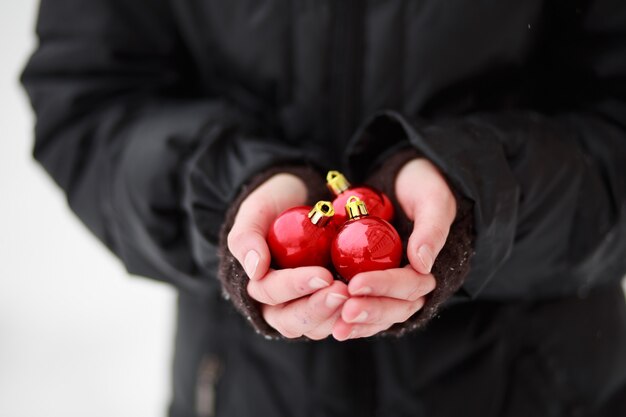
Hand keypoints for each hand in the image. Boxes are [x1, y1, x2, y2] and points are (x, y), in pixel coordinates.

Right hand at [227, 173, 348, 338]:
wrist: (303, 198)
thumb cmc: (275, 202)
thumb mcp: (256, 210)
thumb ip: (247, 237)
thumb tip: (255, 271)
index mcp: (257, 282)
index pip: (270, 293)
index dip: (295, 287)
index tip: (323, 275)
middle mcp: (277, 303)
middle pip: (291, 321)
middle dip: (318, 309)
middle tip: (343, 292)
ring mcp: (304, 306)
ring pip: (316, 327)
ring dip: (336, 316)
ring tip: (357, 298)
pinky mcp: (328, 305)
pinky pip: (338, 320)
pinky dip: (352, 315)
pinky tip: (368, 301)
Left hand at [332, 158, 456, 339]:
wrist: (403, 180)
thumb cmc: (421, 185)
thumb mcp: (431, 199)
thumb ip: (431, 229)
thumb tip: (423, 264)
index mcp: (428, 266)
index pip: (411, 285)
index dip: (385, 286)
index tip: (356, 284)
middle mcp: (412, 285)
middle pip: (396, 308)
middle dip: (371, 311)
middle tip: (346, 310)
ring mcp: (392, 289)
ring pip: (380, 316)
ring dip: (360, 324)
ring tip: (338, 328)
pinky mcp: (373, 288)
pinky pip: (364, 308)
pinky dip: (349, 318)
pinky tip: (332, 324)